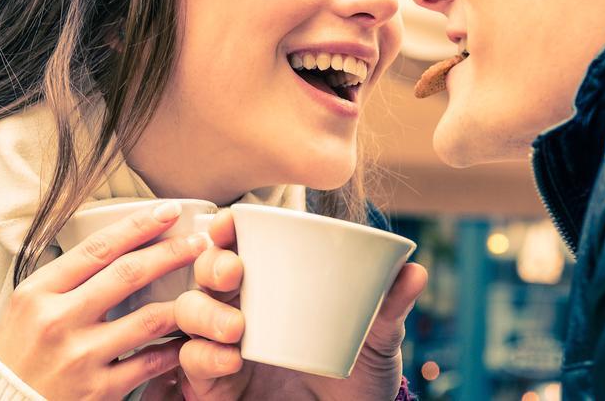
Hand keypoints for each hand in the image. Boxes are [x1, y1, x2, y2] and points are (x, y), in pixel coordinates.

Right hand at [0, 202, 211, 399]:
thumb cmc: (19, 354)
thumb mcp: (27, 306)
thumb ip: (65, 278)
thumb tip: (112, 241)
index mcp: (38, 292)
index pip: (98, 248)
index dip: (139, 225)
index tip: (168, 211)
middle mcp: (58, 321)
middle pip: (128, 274)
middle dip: (171, 253)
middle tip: (200, 241)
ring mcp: (80, 357)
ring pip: (149, 319)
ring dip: (184, 302)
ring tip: (204, 289)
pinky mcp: (98, 391)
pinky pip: (149, 362)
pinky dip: (174, 348)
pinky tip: (188, 336)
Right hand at [147, 210, 427, 400]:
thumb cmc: (357, 374)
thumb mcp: (377, 338)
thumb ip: (391, 307)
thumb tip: (415, 271)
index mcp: (273, 283)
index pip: (239, 243)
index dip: (228, 227)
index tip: (233, 221)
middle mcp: (242, 306)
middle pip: (205, 270)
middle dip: (212, 263)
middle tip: (234, 273)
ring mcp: (224, 343)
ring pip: (189, 311)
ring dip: (204, 312)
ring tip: (237, 329)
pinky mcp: (215, 382)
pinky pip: (192, 361)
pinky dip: (203, 356)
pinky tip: (230, 360)